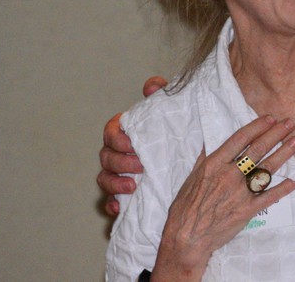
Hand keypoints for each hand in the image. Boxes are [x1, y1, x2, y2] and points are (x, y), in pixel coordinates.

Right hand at [98, 76, 169, 215]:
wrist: (190, 155)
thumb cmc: (174, 129)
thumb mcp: (171, 110)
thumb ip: (161, 94)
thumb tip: (151, 86)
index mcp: (125, 132)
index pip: (110, 132)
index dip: (117, 139)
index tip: (132, 145)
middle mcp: (117, 153)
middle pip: (106, 157)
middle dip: (120, 162)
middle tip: (141, 166)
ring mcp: (119, 174)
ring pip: (104, 179)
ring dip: (114, 184)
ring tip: (132, 187)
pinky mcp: (124, 193)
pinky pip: (109, 201)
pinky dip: (111, 205)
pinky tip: (118, 207)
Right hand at [153, 116, 294, 278]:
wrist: (186, 236)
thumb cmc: (186, 206)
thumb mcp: (192, 176)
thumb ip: (205, 157)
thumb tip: (212, 138)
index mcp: (214, 164)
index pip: (240, 139)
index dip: (257, 127)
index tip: (270, 118)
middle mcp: (229, 175)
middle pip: (258, 149)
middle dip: (276, 134)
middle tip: (290, 123)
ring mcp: (240, 192)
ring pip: (267, 168)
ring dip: (284, 153)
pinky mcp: (247, 210)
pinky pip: (269, 196)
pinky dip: (284, 188)